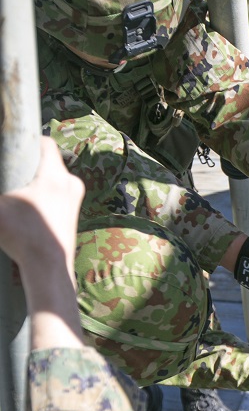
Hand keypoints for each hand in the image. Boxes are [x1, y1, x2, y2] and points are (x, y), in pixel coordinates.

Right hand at [0, 137, 83, 273]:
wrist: (48, 268)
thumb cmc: (23, 237)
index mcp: (56, 176)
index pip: (45, 143)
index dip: (26, 142)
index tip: (11, 149)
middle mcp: (71, 183)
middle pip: (48, 161)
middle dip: (29, 164)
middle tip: (11, 172)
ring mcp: (75, 199)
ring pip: (53, 178)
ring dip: (36, 180)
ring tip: (19, 191)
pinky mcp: (74, 212)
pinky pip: (58, 192)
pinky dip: (44, 193)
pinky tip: (30, 205)